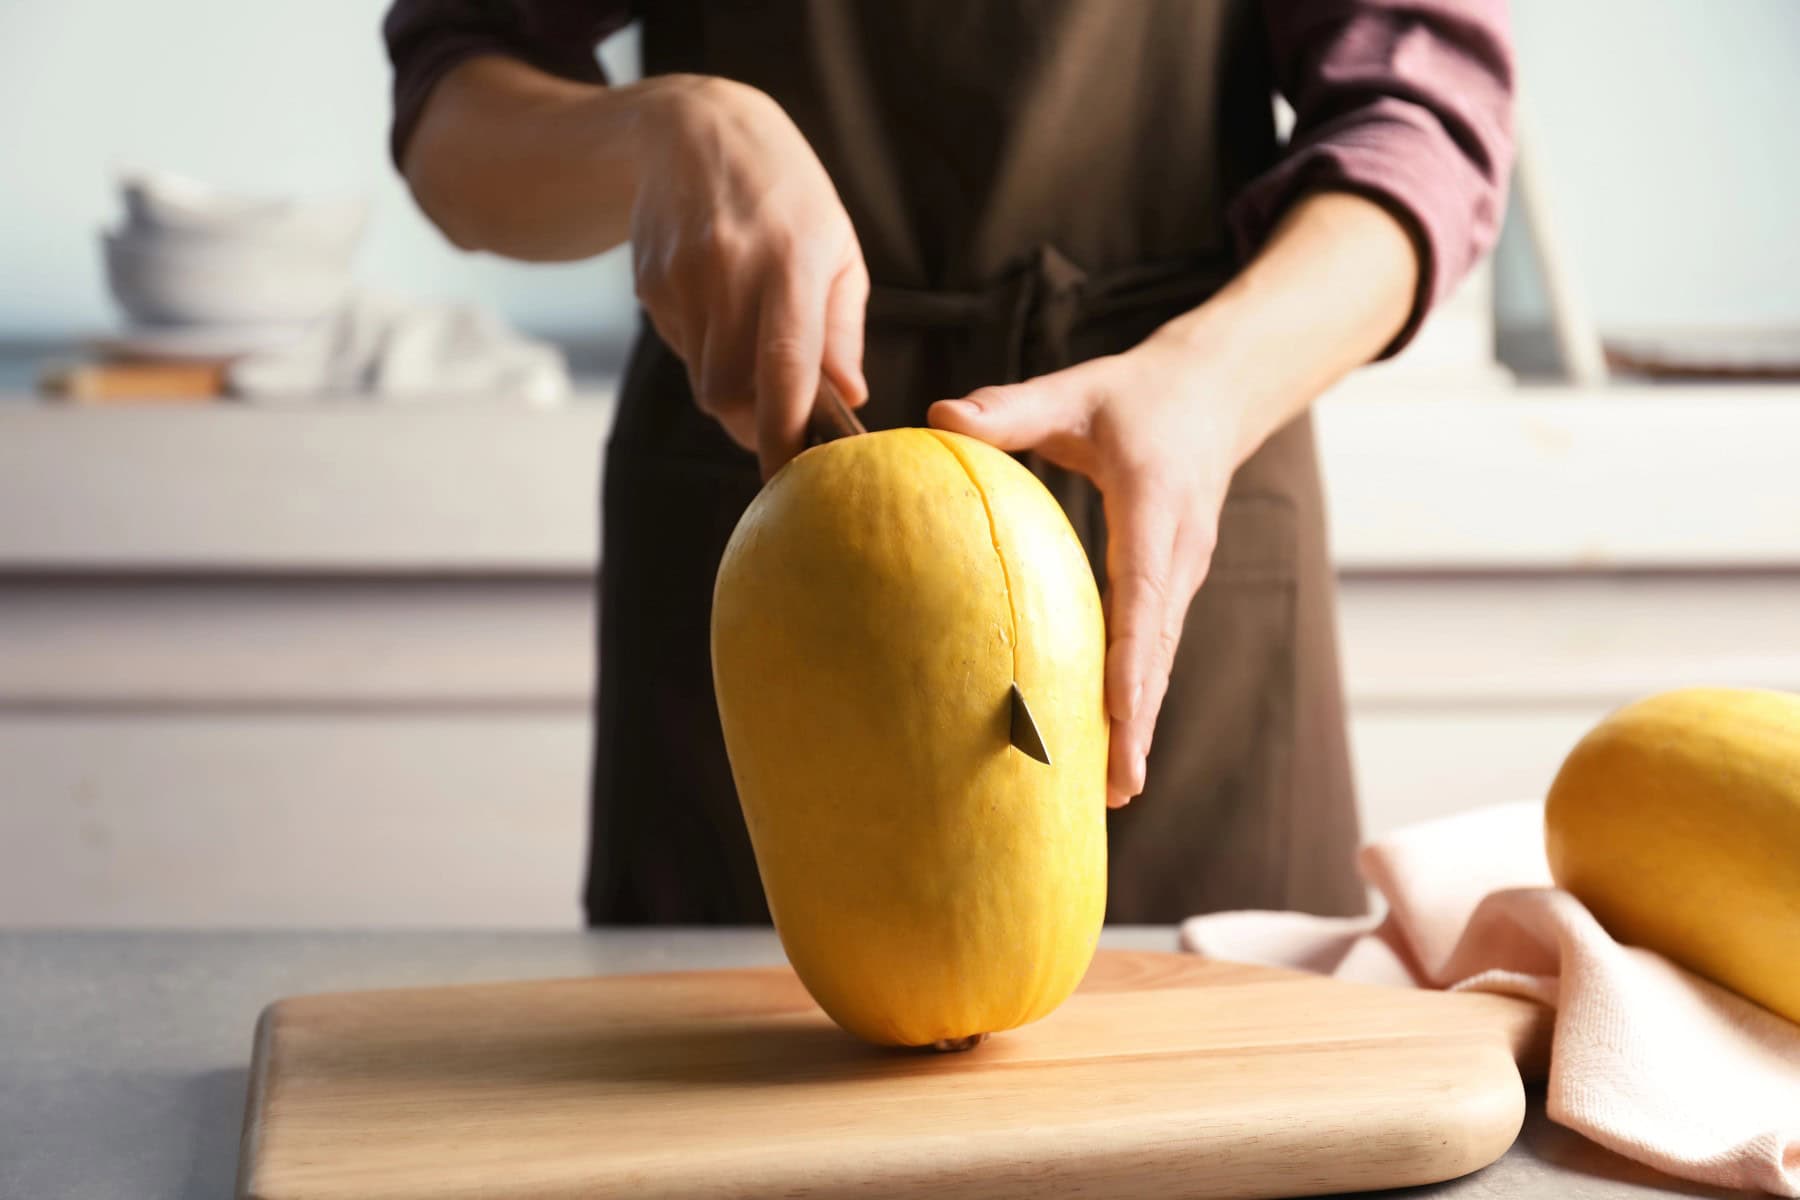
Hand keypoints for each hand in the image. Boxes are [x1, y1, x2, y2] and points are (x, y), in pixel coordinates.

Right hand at [631, 76, 868, 476]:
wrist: (695, 128)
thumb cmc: (786, 194)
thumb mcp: (835, 245)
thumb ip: (842, 328)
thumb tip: (849, 398)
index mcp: (791, 260)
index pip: (785, 368)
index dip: (784, 433)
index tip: (791, 478)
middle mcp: (731, 268)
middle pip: (730, 392)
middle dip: (755, 420)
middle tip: (780, 414)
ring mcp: (682, 276)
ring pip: (703, 380)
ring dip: (731, 385)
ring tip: (750, 338)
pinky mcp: (650, 283)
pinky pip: (682, 349)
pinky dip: (704, 350)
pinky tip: (718, 303)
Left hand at [928, 334, 1240, 807]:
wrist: (1212, 394)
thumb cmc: (1132, 396)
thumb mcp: (1073, 391)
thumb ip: (1010, 409)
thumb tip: (940, 419)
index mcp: (1157, 505)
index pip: (1144, 592)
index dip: (1130, 658)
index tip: (1119, 715)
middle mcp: (1181, 551)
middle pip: (1157, 648)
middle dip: (1138, 719)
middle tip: (1116, 789)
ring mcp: (1184, 573)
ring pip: (1159, 658)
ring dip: (1139, 723)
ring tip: (1113, 792)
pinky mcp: (1174, 585)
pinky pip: (1153, 649)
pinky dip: (1136, 698)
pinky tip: (1110, 746)